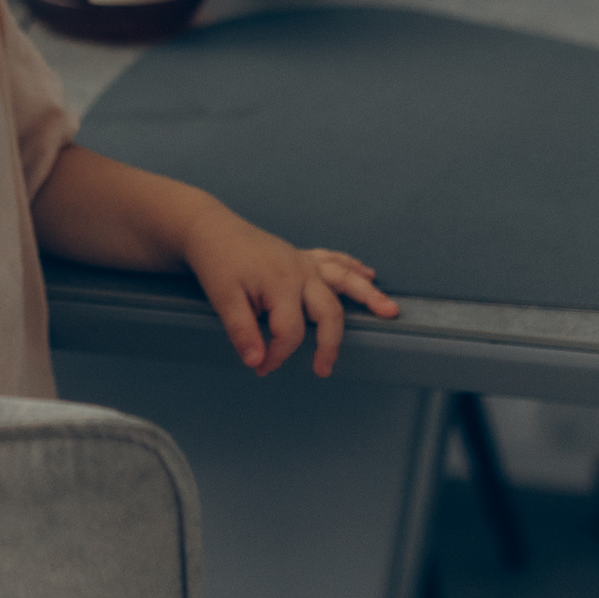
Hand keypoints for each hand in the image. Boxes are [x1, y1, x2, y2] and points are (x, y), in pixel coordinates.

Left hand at [181, 214, 398, 377]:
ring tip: (390, 311)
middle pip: (328, 312)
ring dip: (367, 296)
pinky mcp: (300, 256)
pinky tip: (368, 275)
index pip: (290, 332)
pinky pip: (333, 261)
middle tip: (324, 369)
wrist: (208, 228)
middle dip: (330, 343)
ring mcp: (302, 262)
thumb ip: (241, 330)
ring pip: (343, 281)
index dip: (277, 355)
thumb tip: (256, 361)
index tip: (260, 368)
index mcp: (281, 284)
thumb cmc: (216, 261)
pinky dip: (352, 269)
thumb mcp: (221, 297)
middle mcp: (300, 272)